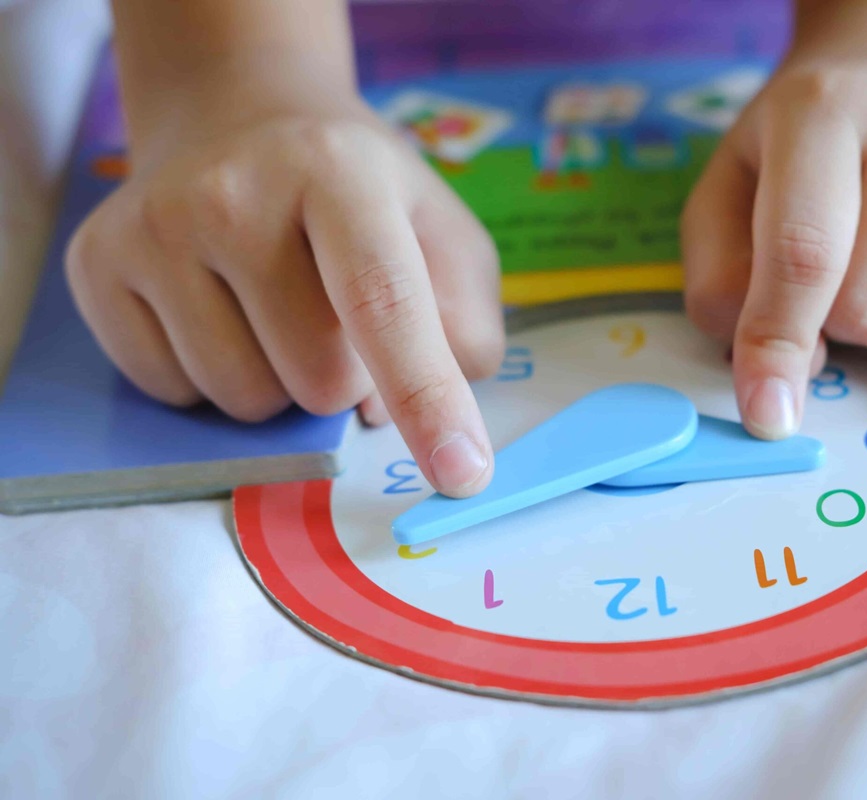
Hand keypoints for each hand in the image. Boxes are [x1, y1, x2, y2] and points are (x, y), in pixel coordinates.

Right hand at [66, 76, 503, 497]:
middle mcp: (234, 191)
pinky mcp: (98, 264)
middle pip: (317, 380)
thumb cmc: (360, 196)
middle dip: (344, 378)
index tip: (461, 474)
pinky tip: (219, 309)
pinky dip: (210, 378)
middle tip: (332, 313)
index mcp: (340, 172)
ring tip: (274, 307)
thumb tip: (392, 413)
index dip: (426, 396)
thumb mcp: (443, 235)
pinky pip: (172, 392)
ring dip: (277, 383)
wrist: (240, 122)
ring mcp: (155, 226)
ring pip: (243, 400)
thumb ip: (461, 326)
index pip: (384, 304)